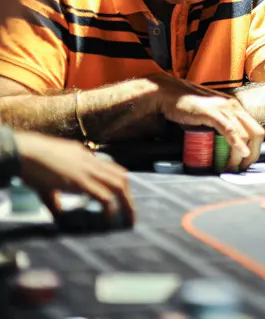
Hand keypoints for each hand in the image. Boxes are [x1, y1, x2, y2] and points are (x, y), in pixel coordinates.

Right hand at [14, 131, 134, 224]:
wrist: (24, 152)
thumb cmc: (30, 164)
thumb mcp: (48, 179)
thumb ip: (56, 198)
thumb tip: (58, 214)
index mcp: (85, 157)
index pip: (110, 168)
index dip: (119, 183)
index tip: (123, 197)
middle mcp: (91, 161)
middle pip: (121, 176)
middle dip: (129, 195)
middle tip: (131, 212)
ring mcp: (88, 170)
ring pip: (118, 185)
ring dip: (126, 203)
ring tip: (129, 218)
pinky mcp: (81, 182)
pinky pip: (104, 197)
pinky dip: (110, 210)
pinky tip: (110, 221)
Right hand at [142, 74, 264, 171]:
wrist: (170, 94)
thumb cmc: (189, 106)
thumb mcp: (212, 115)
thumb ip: (222, 124)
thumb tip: (227, 145)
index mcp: (236, 107)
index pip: (256, 130)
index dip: (256, 149)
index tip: (248, 161)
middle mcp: (234, 106)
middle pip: (256, 133)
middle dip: (253, 154)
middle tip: (242, 167)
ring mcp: (224, 108)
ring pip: (244, 134)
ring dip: (240, 155)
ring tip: (233, 166)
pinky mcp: (211, 112)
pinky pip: (229, 130)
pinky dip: (236, 143)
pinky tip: (240, 153)